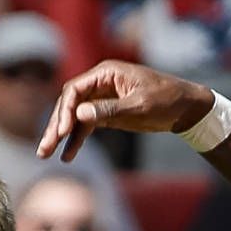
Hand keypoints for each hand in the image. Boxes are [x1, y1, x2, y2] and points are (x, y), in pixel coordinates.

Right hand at [38, 59, 214, 162]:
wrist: (186, 107)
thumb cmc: (167, 100)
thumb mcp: (139, 106)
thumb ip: (110, 110)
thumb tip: (80, 113)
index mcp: (106, 73)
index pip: (75, 89)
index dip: (65, 111)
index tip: (63, 131)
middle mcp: (100, 83)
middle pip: (69, 103)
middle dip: (56, 126)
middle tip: (44, 148)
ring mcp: (102, 98)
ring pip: (74, 116)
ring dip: (61, 135)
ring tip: (46, 155)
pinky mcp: (107, 112)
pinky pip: (86, 126)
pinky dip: (77, 140)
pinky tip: (67, 156)